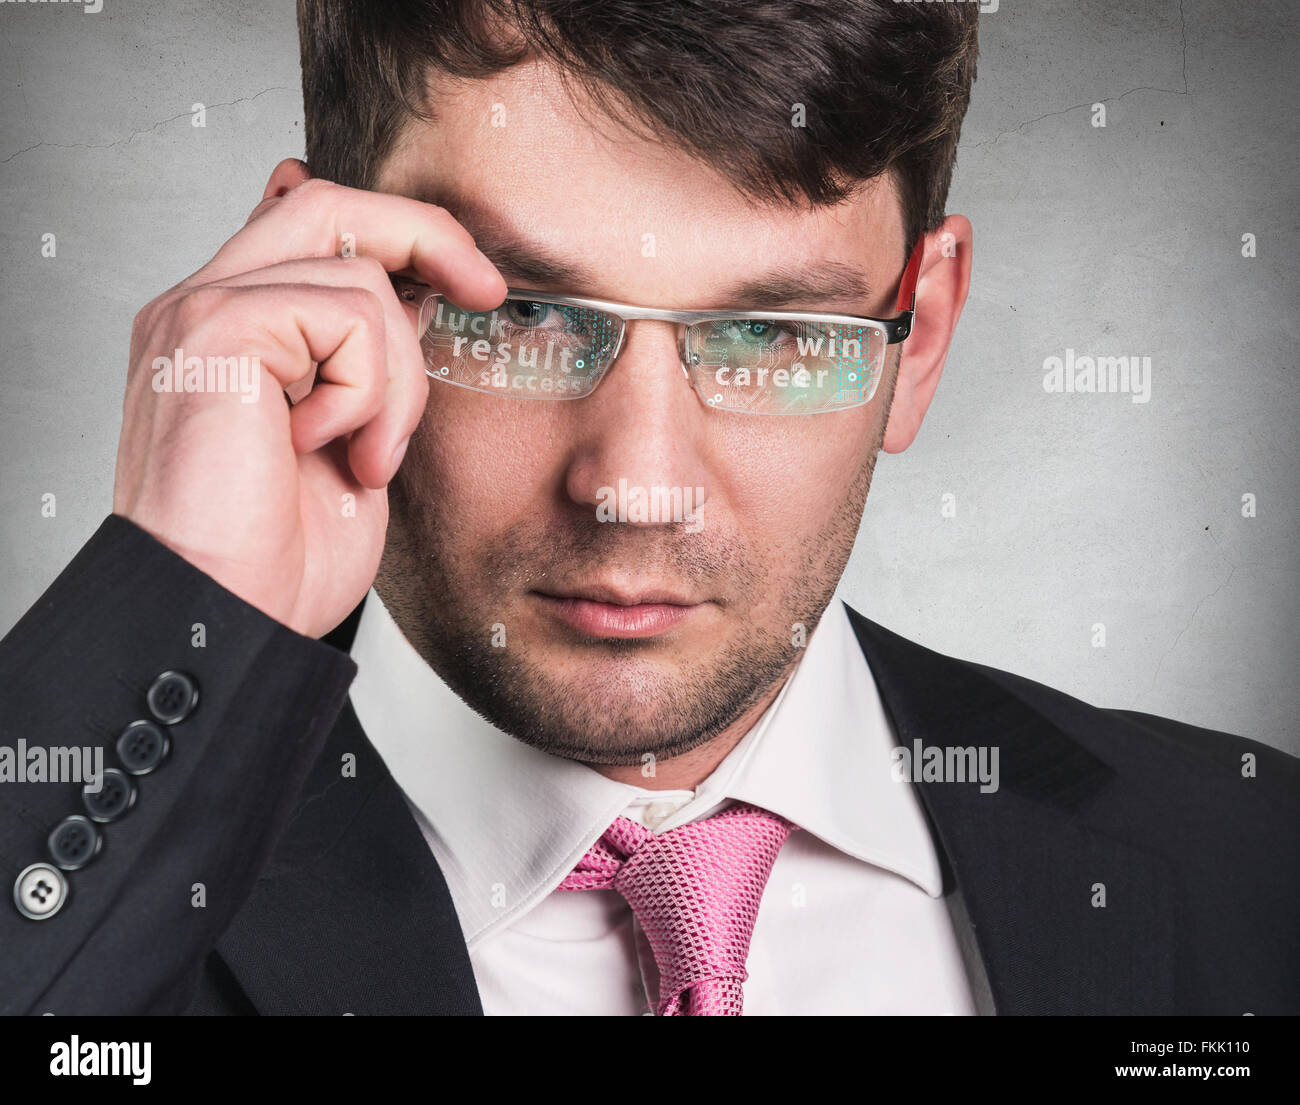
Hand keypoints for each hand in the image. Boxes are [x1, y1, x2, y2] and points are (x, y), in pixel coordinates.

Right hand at [112, 160, 504, 637]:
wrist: (225, 616)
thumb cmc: (276, 557)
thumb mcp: (350, 442)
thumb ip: (364, 365)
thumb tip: (415, 298)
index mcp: (233, 332)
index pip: (309, 229)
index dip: (397, 236)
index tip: (466, 281)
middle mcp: (205, 308)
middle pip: (328, 205)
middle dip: (425, 235)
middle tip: (484, 288)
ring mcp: (202, 313)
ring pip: (358, 271)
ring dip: (398, 377)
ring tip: (371, 458)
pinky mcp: (216, 331)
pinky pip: (346, 315)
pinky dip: (368, 390)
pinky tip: (333, 450)